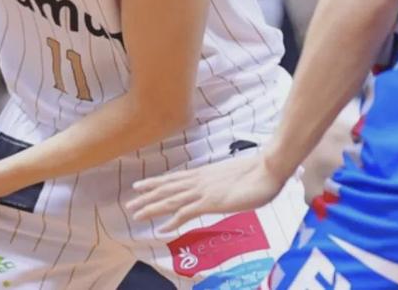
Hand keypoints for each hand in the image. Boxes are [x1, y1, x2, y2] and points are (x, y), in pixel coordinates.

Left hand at [126, 151, 287, 233]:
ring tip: (136, 213)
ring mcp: (203, 191)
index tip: (140, 186)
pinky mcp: (210, 202)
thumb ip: (221, 182)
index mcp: (203, 174)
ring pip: (170, 199)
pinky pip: (185, 213)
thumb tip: (218, 186)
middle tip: (130, 203)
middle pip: (166, 188)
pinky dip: (171, 221)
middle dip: (147, 196)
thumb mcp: (232, 177)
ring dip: (151, 207)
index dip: (155, 183)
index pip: (173, 179)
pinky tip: (160, 229)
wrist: (268, 168)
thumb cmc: (256, 172)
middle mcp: (198, 180)